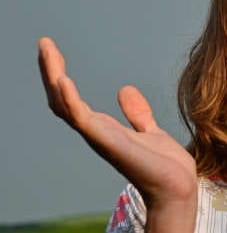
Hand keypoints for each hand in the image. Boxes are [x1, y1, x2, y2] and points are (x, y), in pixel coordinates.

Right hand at [38, 37, 196, 208]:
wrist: (178, 189)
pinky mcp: (110, 143)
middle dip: (50, 71)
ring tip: (47, 51)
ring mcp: (100, 138)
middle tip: (44, 43)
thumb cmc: (165, 167)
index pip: (71, 100)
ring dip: (54, 78)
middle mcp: (96, 133)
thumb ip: (137, 114)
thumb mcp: (150, 132)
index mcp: (104, 129)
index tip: (52, 50)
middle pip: (61, 99)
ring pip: (65, 106)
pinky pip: (83, 120)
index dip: (60, 76)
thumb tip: (123, 89)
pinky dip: (70, 101)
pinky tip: (63, 81)